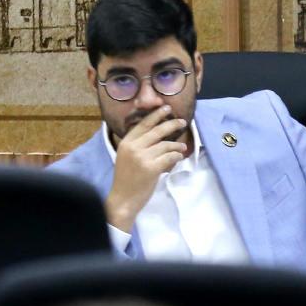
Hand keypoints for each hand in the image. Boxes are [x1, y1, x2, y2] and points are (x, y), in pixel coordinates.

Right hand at [104, 107, 187, 231]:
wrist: (123, 198)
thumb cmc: (127, 178)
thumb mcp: (127, 156)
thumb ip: (138, 144)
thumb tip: (155, 132)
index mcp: (126, 142)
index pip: (143, 124)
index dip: (156, 115)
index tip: (166, 108)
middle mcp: (133, 147)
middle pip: (157, 131)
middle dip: (171, 124)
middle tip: (182, 121)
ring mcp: (142, 157)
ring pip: (166, 145)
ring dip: (177, 145)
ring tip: (182, 146)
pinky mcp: (151, 168)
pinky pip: (170, 157)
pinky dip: (177, 156)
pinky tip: (179, 157)